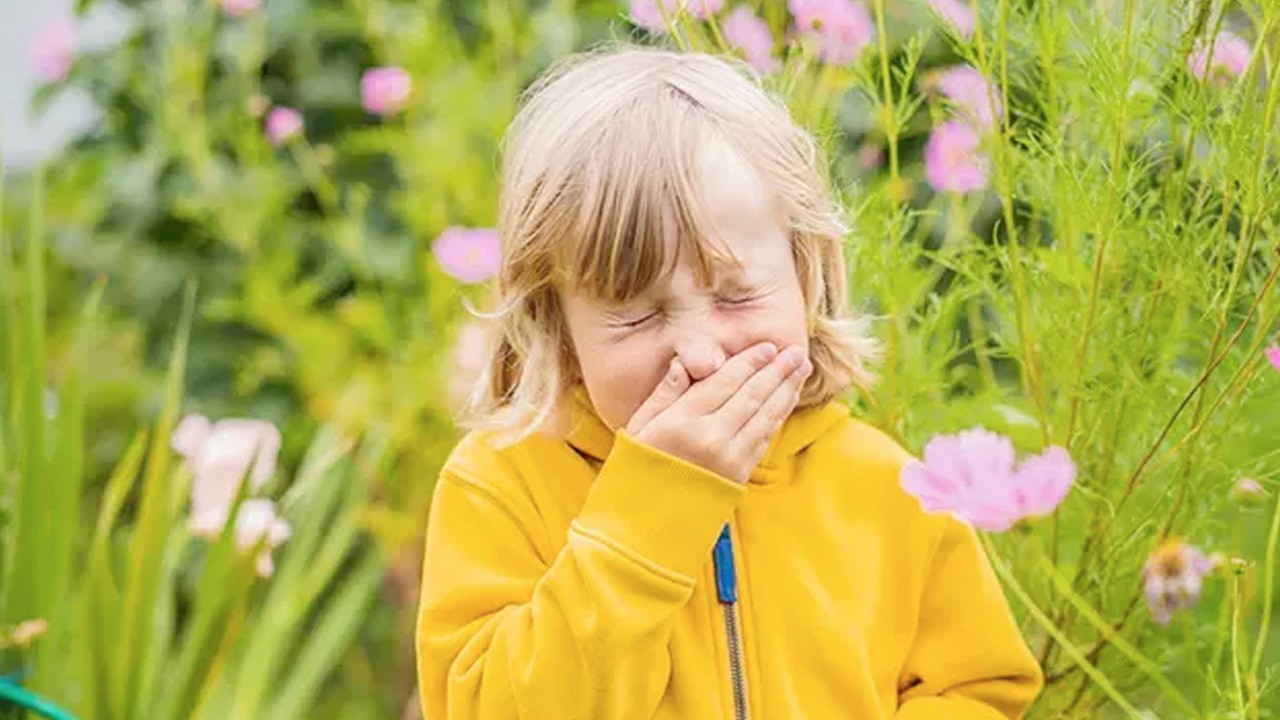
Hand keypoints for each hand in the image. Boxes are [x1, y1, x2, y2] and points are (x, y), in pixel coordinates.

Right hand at [624, 342, 811, 483]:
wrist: (642, 528)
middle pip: (751, 395)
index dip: (749, 362)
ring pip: (765, 416)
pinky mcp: (738, 476)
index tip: (768, 346)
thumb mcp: (638, 427)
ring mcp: (728, 459)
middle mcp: (710, 438)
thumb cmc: (634, 473)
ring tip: (801, 371)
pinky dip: (778, 417)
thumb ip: (665, 393)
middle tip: (798, 352)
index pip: (724, 382)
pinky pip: (764, 439)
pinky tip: (786, 402)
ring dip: (786, 391)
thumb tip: (686, 362)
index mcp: (682, 421)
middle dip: (777, 371)